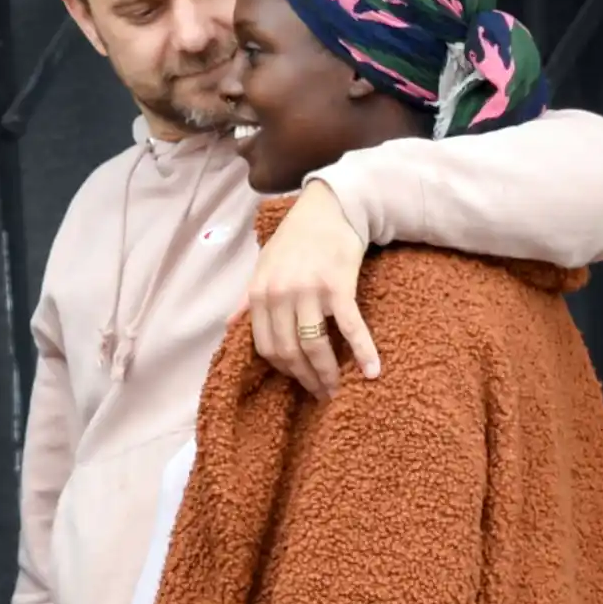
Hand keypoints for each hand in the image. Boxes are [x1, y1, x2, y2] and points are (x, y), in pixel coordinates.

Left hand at [233, 181, 380, 398]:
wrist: (330, 209)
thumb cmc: (296, 239)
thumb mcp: (264, 265)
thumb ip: (248, 298)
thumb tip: (230, 325)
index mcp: (260, 293)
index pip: (266, 346)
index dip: (283, 370)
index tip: (298, 380)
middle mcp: (280, 295)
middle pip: (290, 352)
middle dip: (306, 379)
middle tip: (321, 394)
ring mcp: (309, 291)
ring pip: (315, 346)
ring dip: (327, 374)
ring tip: (337, 391)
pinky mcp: (339, 287)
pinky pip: (350, 328)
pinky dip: (362, 352)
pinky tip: (372, 372)